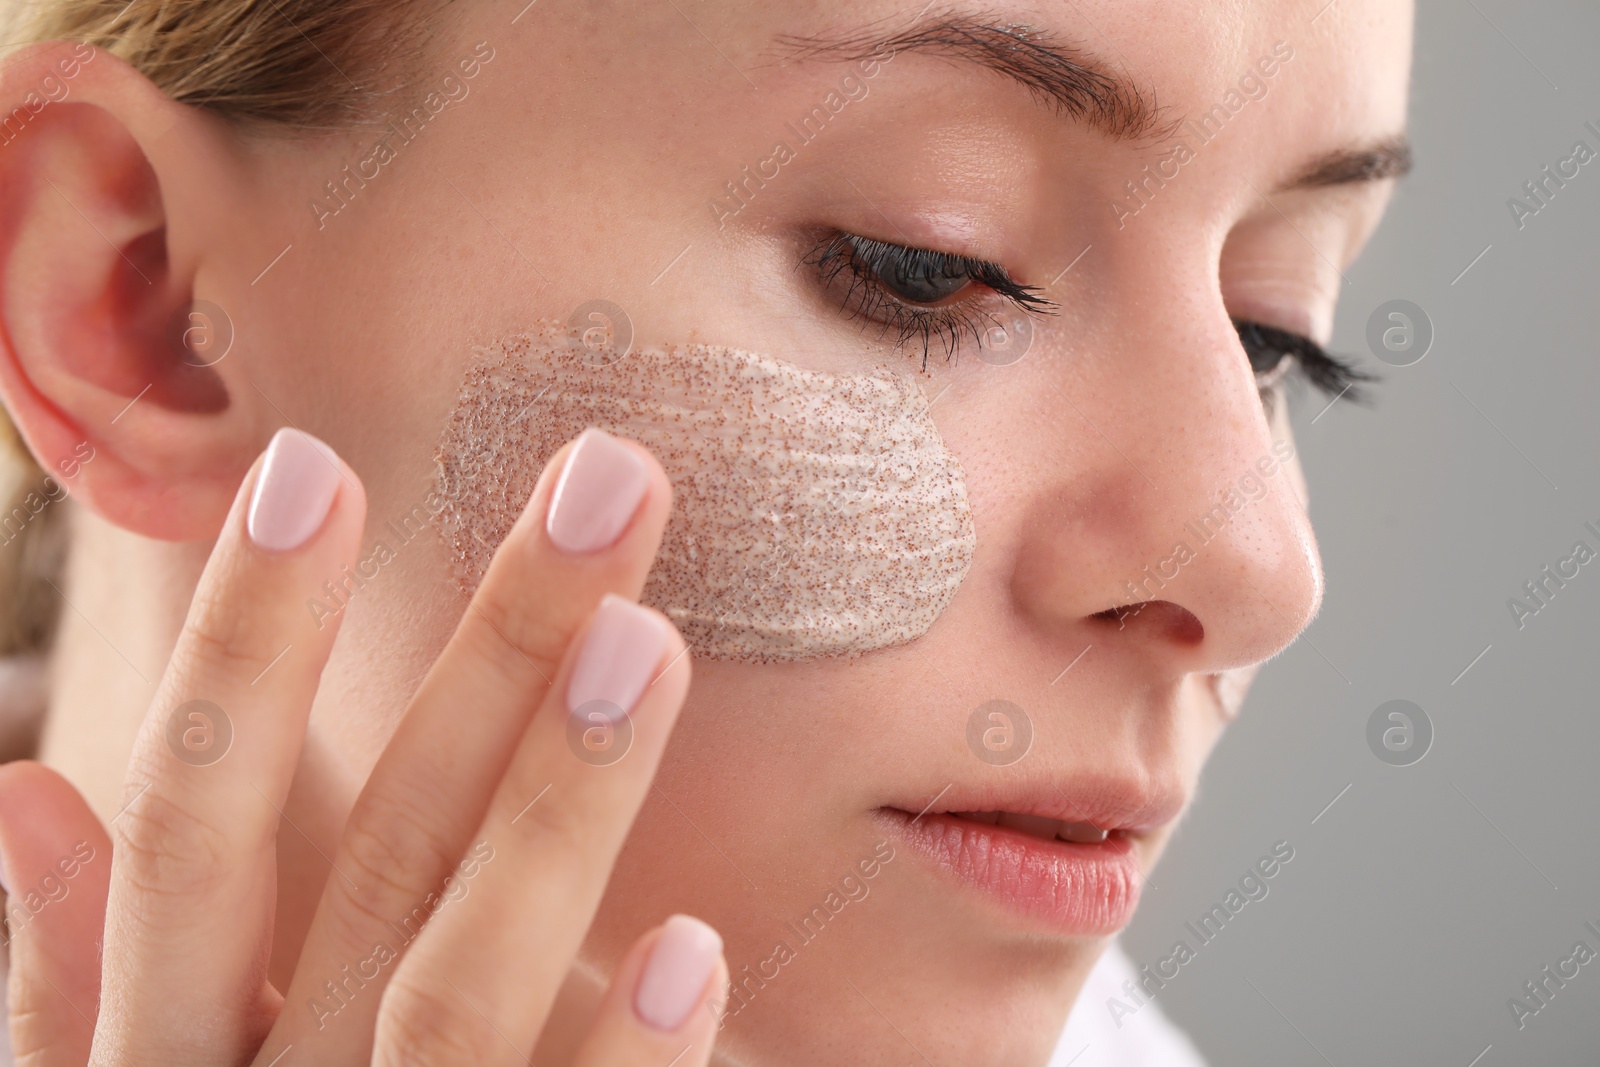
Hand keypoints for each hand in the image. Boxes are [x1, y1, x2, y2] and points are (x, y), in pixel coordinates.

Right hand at [0, 426, 724, 1065]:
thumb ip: (74, 979)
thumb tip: (21, 788)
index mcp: (159, 1053)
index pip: (186, 827)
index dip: (240, 650)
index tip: (311, 465)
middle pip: (381, 861)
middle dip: (491, 664)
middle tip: (607, 483)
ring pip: (462, 985)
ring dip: (556, 811)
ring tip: (647, 640)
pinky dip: (626, 1059)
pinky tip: (694, 942)